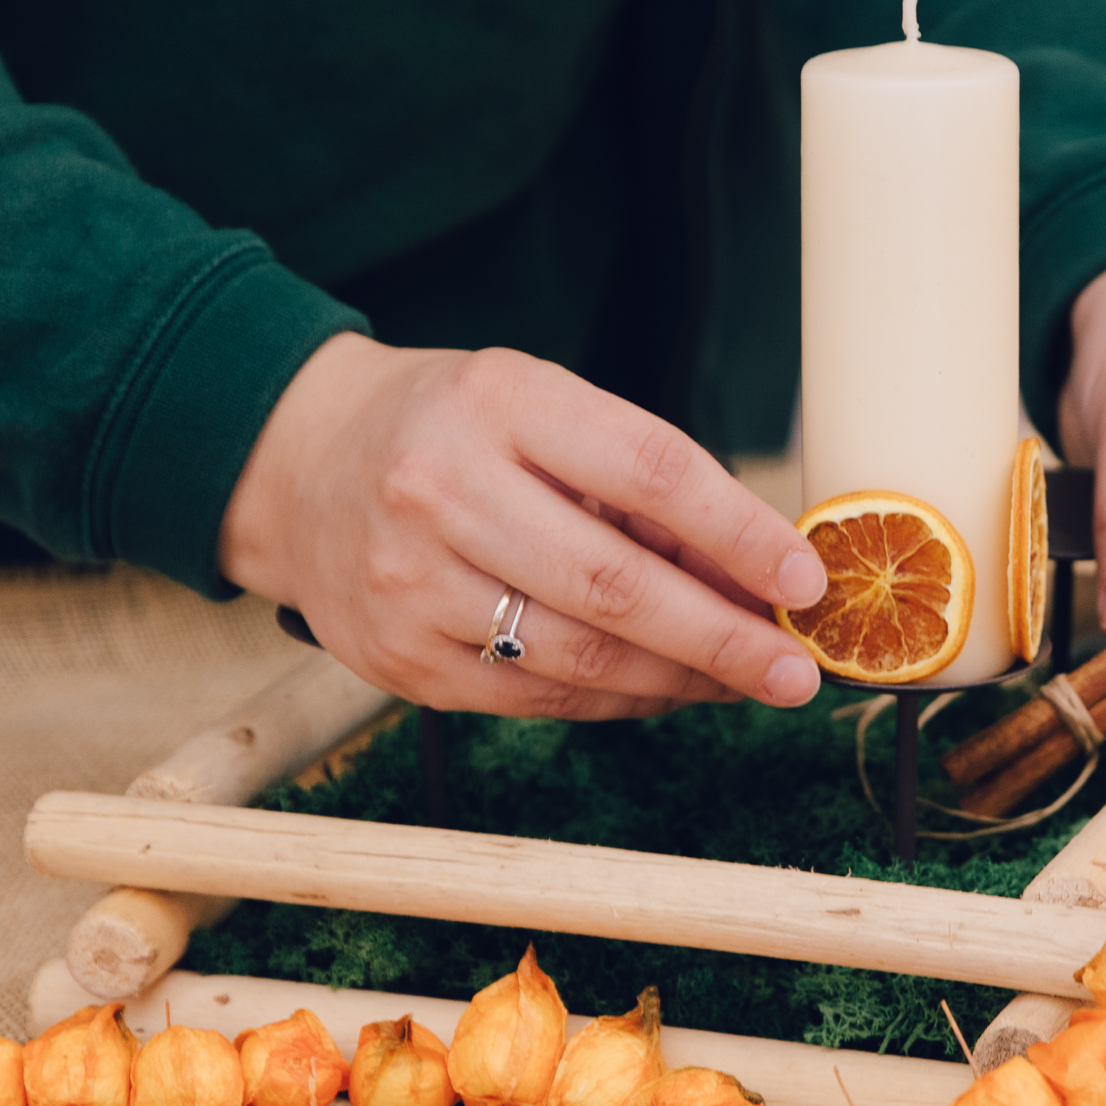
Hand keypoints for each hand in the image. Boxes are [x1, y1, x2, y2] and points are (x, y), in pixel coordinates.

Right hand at [218, 334, 828, 717]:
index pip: (649, 471)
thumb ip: (643, 484)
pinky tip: (666, 689)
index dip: (739, 533)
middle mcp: (443, 490)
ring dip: (682, 680)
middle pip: (616, 587)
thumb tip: (762, 573)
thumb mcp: (544, 410)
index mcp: (500, 402)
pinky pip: (537, 700)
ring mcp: (411, 584)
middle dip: (724, 638)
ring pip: (580, 659)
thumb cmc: (457, 430)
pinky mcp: (398, 661)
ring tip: (744, 680)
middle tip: (796, 671)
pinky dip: (619, 702)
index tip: (805, 579)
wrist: (300, 466)